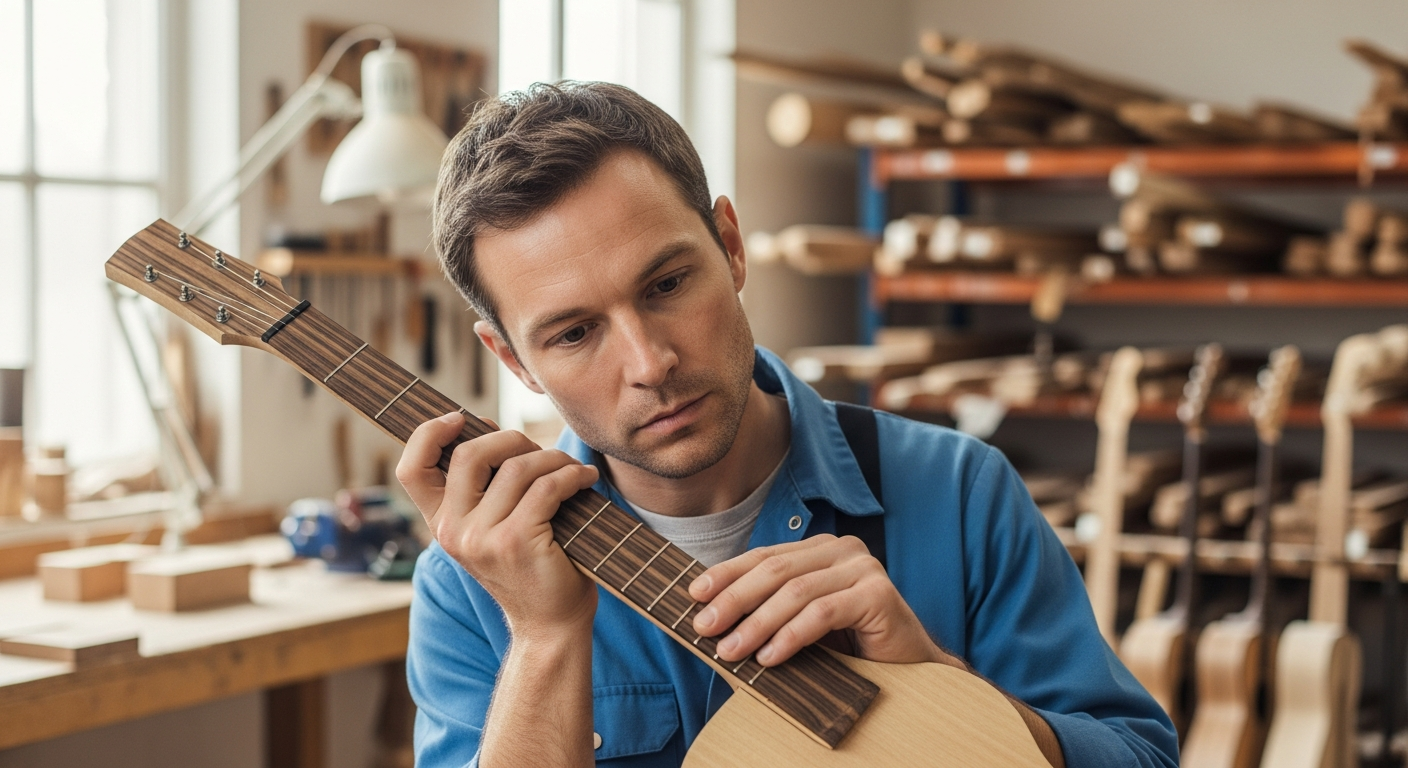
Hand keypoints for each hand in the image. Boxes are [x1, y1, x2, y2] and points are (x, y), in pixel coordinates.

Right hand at [397, 412, 600, 638]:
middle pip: (470, 454)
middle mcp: (453, 532)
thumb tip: (486, 428)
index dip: (428, 434)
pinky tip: (585, 480)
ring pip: (517, 467)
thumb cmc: (530, 570)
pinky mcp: (517, 542)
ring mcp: (482, 539)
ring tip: (571, 469)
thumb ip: (482, 489)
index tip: (459, 418)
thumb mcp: (492, 529)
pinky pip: (547, 487)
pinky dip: (572, 476)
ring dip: (553, 459)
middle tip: (539, 452)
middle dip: (511, 439)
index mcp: (442, 525)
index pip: (410, 470)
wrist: (550, 627)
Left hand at [688, 534, 954, 667]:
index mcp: (820, 549)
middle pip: (775, 571)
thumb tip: (711, 615)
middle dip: (734, 599)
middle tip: (705, 627)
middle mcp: (842, 550)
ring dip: (757, 624)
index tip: (694, 595)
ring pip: (795, 592)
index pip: (764, 557)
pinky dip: (791, 636)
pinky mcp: (878, 595)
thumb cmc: (849, 645)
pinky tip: (770, 657)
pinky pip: (823, 613)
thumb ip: (769, 608)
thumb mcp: (801, 621)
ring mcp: (863, 569)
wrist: (907, 668)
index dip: (727, 574)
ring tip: (731, 651)